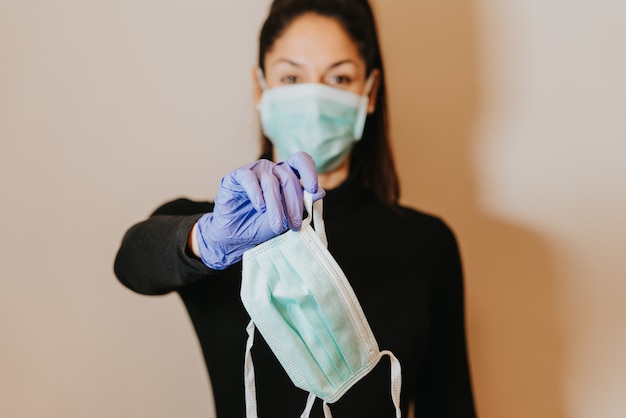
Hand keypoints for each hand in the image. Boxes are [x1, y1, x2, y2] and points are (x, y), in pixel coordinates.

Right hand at [194, 152, 324, 269]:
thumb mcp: (286, 218)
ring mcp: (255, 171)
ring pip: (270, 182)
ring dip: (276, 206)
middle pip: (288, 178)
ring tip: (276, 225)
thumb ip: (302, 205)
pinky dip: (256, 194)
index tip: (313, 190)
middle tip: (295, 225)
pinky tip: (260, 207)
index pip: (301, 162)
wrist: (235, 236)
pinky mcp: (237, 176)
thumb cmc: (260, 225)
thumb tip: (320, 192)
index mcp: (286, 175)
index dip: (309, 172)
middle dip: (294, 204)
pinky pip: (249, 179)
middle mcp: (272, 170)